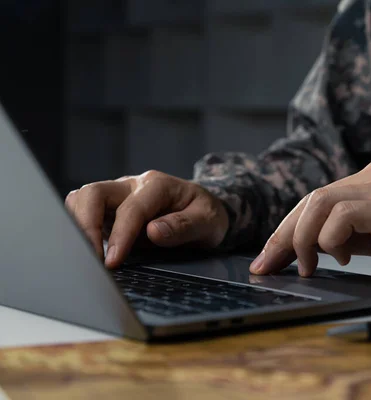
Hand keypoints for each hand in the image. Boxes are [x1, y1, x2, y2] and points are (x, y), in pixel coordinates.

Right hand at [65, 170, 228, 267]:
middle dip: (86, 226)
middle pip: (94, 193)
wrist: (204, 212)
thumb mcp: (208, 221)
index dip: (120, 236)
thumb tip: (153, 232)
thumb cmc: (206, 215)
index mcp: (158, 185)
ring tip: (85, 258)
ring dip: (78, 226)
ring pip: (82, 199)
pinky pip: (84, 213)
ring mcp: (118, 196)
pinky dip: (79, 230)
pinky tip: (88, 253)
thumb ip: (184, 226)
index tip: (112, 262)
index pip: (131, 208)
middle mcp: (133, 186)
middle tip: (90, 260)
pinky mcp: (110, 210)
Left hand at [250, 158, 370, 276]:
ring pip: (320, 202)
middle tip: (266, 266)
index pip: (316, 200)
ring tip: (305, 268)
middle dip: (282, 235)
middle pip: (310, 199)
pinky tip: (342, 258)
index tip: (269, 258)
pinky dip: (331, 238)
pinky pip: (346, 214)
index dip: (287, 228)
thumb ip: (352, 235)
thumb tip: (313, 248)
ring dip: (302, 238)